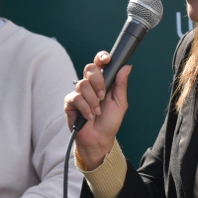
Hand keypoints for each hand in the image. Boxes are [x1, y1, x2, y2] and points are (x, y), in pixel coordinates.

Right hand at [64, 51, 130, 169]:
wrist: (99, 139)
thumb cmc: (109, 122)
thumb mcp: (120, 103)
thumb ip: (121, 84)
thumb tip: (126, 67)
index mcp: (102, 82)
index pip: (99, 64)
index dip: (101, 57)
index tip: (106, 59)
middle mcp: (89, 85)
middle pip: (89, 68)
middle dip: (98, 82)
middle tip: (103, 96)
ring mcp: (79, 93)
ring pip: (83, 84)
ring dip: (93, 100)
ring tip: (97, 111)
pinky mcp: (70, 102)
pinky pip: (76, 98)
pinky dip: (85, 108)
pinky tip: (88, 116)